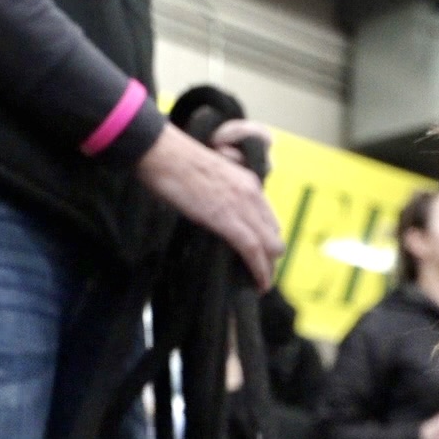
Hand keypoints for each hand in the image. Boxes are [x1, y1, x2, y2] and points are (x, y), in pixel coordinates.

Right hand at [135, 123, 283, 289]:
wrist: (163, 153)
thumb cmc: (175, 162)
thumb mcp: (209, 176)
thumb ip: (220, 193)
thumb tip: (212, 212)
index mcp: (248, 182)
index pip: (269, 218)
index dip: (269, 240)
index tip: (263, 256)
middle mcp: (252, 194)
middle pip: (274, 235)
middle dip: (272, 258)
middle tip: (261, 275)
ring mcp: (242, 206)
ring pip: (270, 246)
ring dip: (268, 269)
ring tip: (261, 285)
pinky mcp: (227, 219)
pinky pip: (253, 250)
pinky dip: (260, 271)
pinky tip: (259, 284)